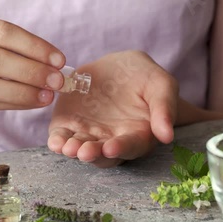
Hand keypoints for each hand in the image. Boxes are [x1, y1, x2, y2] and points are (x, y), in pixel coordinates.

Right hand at [0, 8, 64, 126]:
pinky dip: (11, 103)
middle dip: (32, 71)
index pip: (1, 31)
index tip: (59, 59)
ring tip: (47, 95)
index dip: (34, 46)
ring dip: (24, 92)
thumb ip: (2, 45)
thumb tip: (50, 62)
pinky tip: (30, 102)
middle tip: (58, 81)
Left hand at [48, 51, 178, 167]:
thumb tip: (166, 135)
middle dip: (92, 154)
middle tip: (84, 151)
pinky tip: (55, 141)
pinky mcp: (70, 124)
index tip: (111, 147)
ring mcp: (89, 134)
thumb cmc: (144, 78)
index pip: (130, 146)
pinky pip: (62, 136)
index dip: (120, 148)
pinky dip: (57, 141)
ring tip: (68, 147)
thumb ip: (165, 108)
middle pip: (102, 155)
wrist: (117, 66)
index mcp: (138, 135)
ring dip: (73, 150)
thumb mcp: (160, 84)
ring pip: (80, 149)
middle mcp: (112, 140)